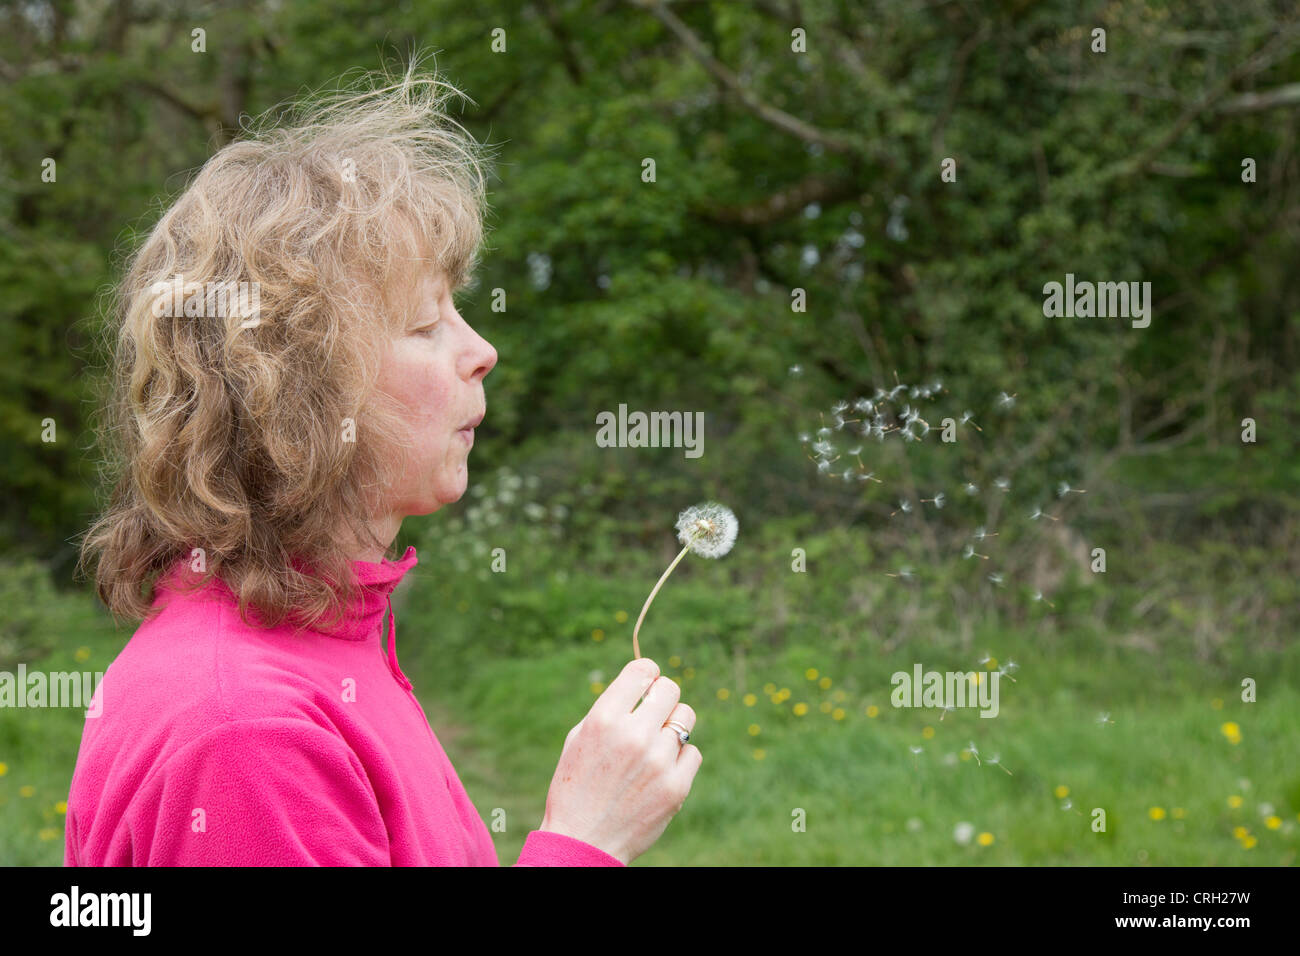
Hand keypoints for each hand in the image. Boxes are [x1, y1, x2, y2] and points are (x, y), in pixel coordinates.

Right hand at [538, 657, 701, 863]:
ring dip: (672, 727)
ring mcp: (658, 762)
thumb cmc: (577, 786)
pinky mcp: (676, 787)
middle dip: (662, 698)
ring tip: (654, 746)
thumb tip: (646, 684)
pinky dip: (679, 759)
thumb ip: (612, 708)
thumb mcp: (580, 738)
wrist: (583, 842)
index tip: (645, 686)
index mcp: (604, 718)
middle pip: (670, 689)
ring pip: (685, 719)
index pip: (643, 670)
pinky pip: (692, 753)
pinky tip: (659, 772)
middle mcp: (633, 735)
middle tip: (652, 715)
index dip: (647, 674)